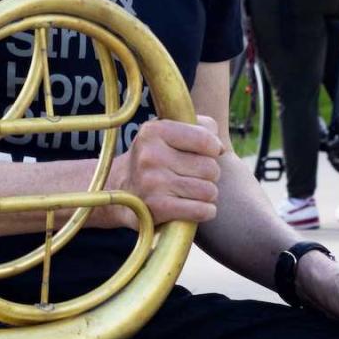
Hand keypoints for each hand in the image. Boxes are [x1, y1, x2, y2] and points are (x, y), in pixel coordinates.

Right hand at [103, 116, 223, 228]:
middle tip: (195, 176)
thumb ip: (200, 128)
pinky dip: (205, 211)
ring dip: (208, 194)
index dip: (213, 149)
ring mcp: (152, 183)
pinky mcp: (156, 208)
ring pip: (208, 190)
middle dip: (210, 175)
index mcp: (154, 131)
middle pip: (210, 168)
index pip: (205, 140)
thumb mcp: (169, 133)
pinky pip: (201, 210)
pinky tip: (196, 207)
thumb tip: (219, 148)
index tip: (205, 154)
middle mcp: (150, 155)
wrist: (119, 190)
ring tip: (193, 191)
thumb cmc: (156, 158)